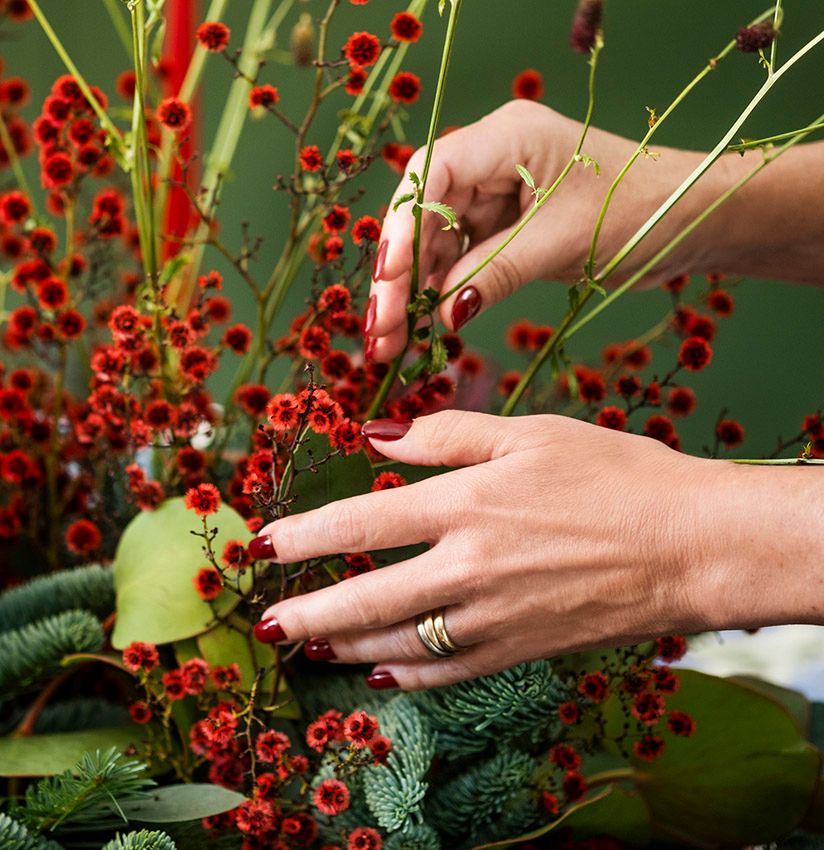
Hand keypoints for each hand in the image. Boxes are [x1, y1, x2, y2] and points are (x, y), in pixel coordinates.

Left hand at [253, 410, 726, 689]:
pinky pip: (448, 672)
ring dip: (347, 647)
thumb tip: (376, 436)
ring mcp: (493, 617)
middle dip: (306, 613)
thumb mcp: (528, 433)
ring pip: (398, 644)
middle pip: (364, 599)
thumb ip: (445, 433)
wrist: (690, 545)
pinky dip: (408, 678)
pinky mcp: (520, 649)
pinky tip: (384, 677)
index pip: (359, 525)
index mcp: (466, 504)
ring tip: (314, 647)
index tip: (263, 546)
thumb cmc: (615, 475)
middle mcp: (468, 567)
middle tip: (266, 621)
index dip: (302, 537)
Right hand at [366, 100, 729, 360]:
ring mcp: (496, 193)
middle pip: (423, 215)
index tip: (388, 283)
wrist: (687, 219)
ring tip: (394, 344)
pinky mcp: (505, 225)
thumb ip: (496, 272)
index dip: (400, 229)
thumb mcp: (562, 242)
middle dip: (400, 275)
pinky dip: (445, 292)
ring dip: (415, 293)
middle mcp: (491, 159)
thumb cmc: (639, 211)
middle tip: (381, 331)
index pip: (429, 176)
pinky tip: (427, 326)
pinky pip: (461, 258)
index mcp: (506, 137)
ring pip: (436, 242)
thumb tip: (442, 315)